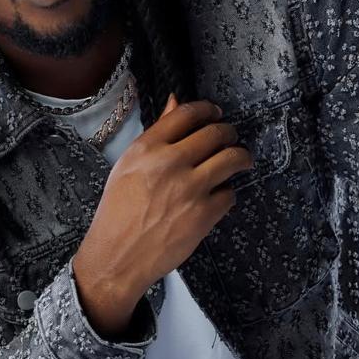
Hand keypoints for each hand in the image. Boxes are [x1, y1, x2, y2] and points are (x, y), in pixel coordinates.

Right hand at [73, 92, 253, 322]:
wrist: (118, 256)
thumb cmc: (117, 212)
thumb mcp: (127, 166)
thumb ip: (156, 135)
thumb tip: (175, 103)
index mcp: (146, 149)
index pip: (187, 114)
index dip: (208, 109)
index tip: (215, 113)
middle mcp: (170, 164)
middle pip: (216, 133)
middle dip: (229, 132)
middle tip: (231, 138)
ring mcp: (190, 189)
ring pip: (232, 159)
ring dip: (241, 157)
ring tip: (241, 161)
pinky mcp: (204, 215)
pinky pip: (230, 194)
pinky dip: (227, 194)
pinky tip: (217, 197)